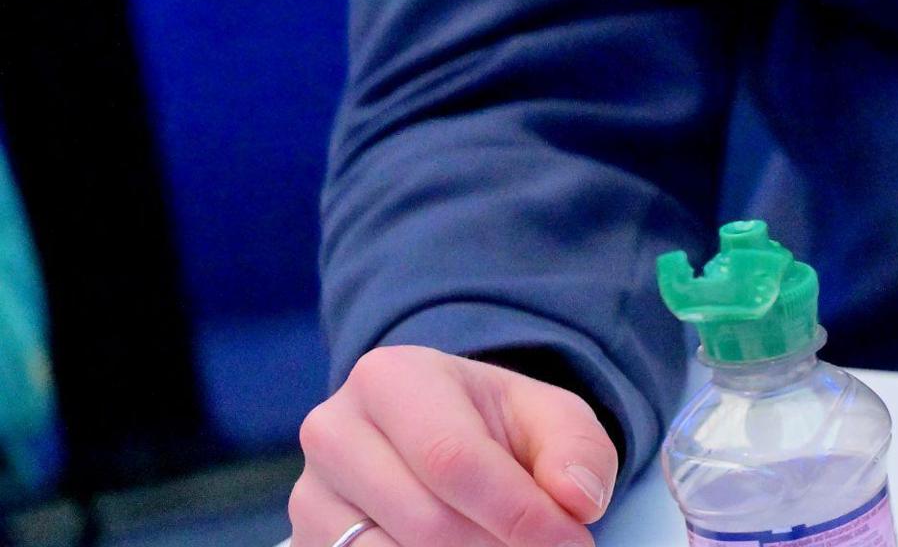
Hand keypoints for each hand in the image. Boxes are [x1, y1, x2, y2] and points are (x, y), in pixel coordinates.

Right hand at [292, 346, 615, 546]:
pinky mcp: (306, 541)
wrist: (433, 434)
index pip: (455, 460)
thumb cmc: (493, 424)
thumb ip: (576, 450)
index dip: (520, 512)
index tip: (574, 539)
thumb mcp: (548, 415)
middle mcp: (333, 432)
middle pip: (425, 520)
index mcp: (390, 378)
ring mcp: (310, 494)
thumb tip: (578, 500)